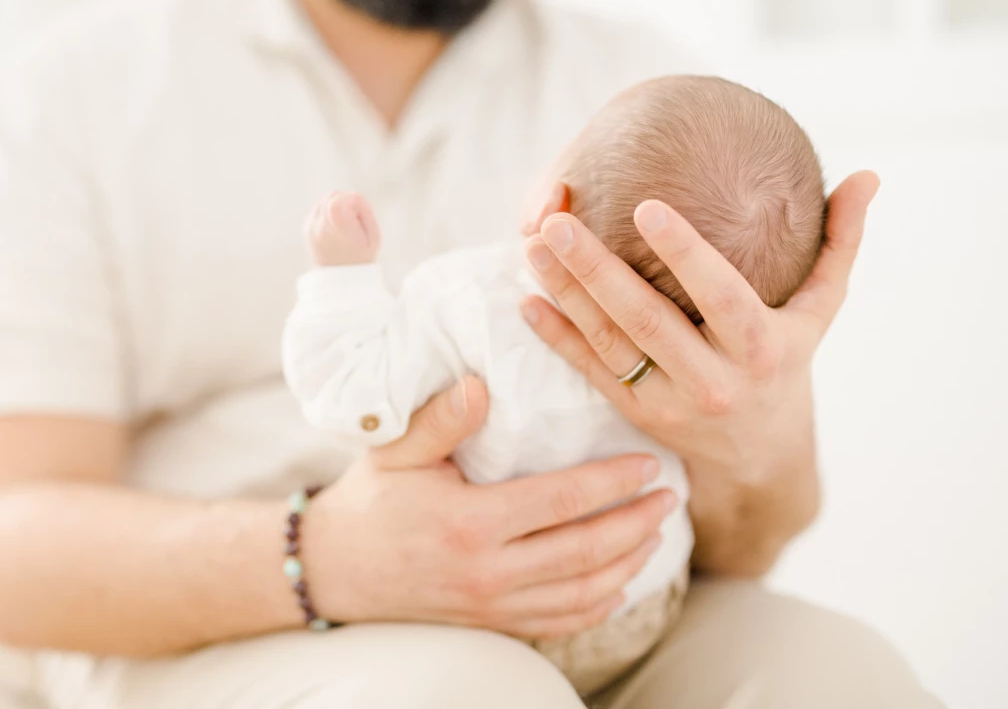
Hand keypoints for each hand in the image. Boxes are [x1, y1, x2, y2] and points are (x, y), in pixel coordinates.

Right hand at [303, 377, 675, 638]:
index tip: (647, 463)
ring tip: (655, 531)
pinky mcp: (494, 623)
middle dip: (637, 523)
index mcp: (470, 523)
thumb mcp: (396, 450)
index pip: (561, 500)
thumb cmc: (372, 499)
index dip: (612, 481)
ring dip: (630, 563)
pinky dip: (600, 602)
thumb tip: (480, 384)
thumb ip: (440, 418)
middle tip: (670, 496)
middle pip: (586, 552)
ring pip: (584, 592)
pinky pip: (562, 621)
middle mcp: (488, 572)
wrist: (337, 568)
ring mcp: (494, 605)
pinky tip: (620, 580)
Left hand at [304, 191, 381, 265]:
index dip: (360, 205)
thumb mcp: (373, 236)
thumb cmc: (360, 260)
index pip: (349, 197)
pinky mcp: (306, 228)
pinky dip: (328, 214)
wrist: (340, 282)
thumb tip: (350, 198)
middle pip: (335, 195)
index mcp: (338, 225)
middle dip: (347, 203)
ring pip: (325, 200)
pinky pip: (318, 210)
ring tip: (345, 226)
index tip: (362, 220)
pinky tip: (336, 229)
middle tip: (354, 223)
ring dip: (337, 206)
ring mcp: (310, 225)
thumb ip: (363, 211)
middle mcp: (320, 223)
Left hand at [518, 171, 879, 572]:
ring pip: (610, 345)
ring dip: (567, 295)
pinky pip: (591, 372)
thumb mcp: (821, 311)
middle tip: (556, 222)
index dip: (685, 253)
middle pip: (647, 320)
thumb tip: (868, 175)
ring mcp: (670, 402)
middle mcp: (714, 379)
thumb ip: (841, 243)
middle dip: (597, 270)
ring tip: (534, 245)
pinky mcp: (635, 412)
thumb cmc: (788, 362)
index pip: (721, 296)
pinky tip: (528, 299)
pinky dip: (557, 337)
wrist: (758, 455)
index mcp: (763, 347)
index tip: (646, 207)